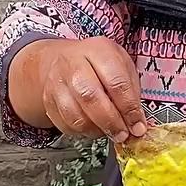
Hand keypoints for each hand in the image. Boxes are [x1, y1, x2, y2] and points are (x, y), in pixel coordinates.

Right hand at [8, 37, 146, 142]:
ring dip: (96, 130)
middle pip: (91, 97)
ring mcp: (57, 81)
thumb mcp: (122, 67)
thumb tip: (137, 124)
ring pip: (75, 114)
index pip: (116, 82)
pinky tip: (93, 128)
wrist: (63, 59)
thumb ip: (131, 94)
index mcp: (99, 50)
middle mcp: (73, 62)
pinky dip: (82, 132)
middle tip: (122, 134)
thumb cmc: (99, 65)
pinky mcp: (47, 99)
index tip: (138, 126)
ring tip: (109, 132)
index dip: (129, 109)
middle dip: (111, 122)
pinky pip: (65, 123)